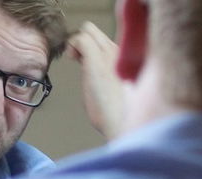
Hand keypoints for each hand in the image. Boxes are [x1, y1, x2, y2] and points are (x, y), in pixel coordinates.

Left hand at [66, 22, 124, 139]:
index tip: (85, 60)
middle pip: (97, 31)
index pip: (106, 40)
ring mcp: (111, 54)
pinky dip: (72, 45)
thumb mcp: (122, 94)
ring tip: (74, 59)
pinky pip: (81, 38)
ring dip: (77, 43)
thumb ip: (113, 80)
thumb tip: (101, 81)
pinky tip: (71, 58)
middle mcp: (122, 52)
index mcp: (130, 59)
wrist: (126, 125)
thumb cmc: (123, 117)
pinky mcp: (97, 60)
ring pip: (89, 30)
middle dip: (84, 41)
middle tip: (77, 58)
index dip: (94, 47)